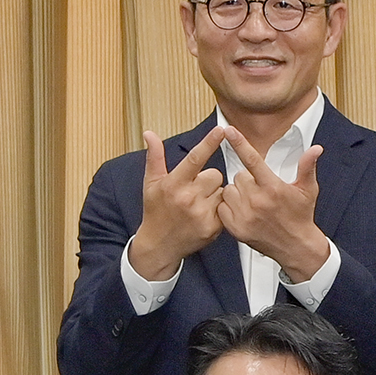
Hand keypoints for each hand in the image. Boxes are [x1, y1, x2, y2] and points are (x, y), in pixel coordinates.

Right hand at [128, 126, 227, 280]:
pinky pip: (226, 207)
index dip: (208, 143)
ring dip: (215, 194)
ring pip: (223, 191)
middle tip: (195, 189)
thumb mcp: (151, 183)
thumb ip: (155, 157)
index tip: (221, 130)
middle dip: (209, 179)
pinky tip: (205, 215)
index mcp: (173, 184)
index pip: (194, 158)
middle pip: (216, 174)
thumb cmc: (156, 211)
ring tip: (199, 204)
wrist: (159, 245)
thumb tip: (150, 133)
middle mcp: (188, 198)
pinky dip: (219, 209)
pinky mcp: (213, 227)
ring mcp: (202, 214)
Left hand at [215, 127, 332, 282]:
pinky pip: (223, 207)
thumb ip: (308, 166)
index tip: (228, 130)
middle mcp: (257, 201)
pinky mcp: (236, 227)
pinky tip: (244, 211)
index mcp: (273, 188)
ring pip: (230, 190)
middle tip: (261, 191)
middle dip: (248, 180)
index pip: (252, 160)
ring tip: (252, 202)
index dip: (240, 143)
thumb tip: (316, 149)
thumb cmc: (301, 216)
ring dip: (238, 193)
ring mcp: (245, 215)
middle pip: (239, 176)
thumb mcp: (308, 190)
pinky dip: (230, 207)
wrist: (296, 247)